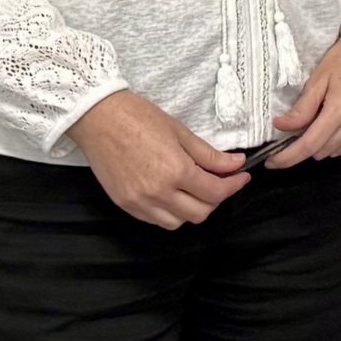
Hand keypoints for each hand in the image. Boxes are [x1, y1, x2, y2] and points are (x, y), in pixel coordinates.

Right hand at [69, 89, 246, 228]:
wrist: (99, 118)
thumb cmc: (139, 118)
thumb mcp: (181, 132)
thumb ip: (210, 155)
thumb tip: (235, 164)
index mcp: (175, 171)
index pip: (215, 192)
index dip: (233, 186)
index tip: (241, 177)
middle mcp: (158, 192)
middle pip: (199, 213)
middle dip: (215, 199)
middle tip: (219, 182)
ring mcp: (139, 202)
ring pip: (177, 222)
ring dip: (192, 209)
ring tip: (195, 189)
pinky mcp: (125, 205)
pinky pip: (155, 220)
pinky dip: (170, 213)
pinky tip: (173, 194)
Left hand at [265, 25, 340, 165]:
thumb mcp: (318, 78)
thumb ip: (301, 108)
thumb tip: (281, 127)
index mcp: (340, 108)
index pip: (309, 145)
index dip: (287, 157)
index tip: (273, 162)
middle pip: (322, 151)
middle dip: (307, 144)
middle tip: (304, 125)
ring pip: (337, 151)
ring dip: (325, 142)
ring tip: (326, 118)